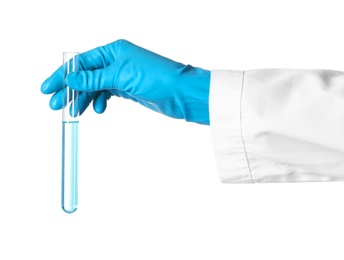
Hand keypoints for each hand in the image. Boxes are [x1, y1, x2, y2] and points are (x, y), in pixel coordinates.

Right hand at [41, 39, 210, 124]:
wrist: (181, 93)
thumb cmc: (157, 77)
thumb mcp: (121, 76)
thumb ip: (94, 79)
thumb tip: (70, 79)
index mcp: (113, 50)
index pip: (80, 63)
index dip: (63, 76)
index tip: (48, 88)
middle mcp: (116, 61)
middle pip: (85, 76)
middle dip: (70, 90)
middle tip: (56, 105)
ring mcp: (121, 76)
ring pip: (94, 87)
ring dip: (83, 99)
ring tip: (74, 112)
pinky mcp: (128, 89)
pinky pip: (106, 94)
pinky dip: (99, 102)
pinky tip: (98, 110)